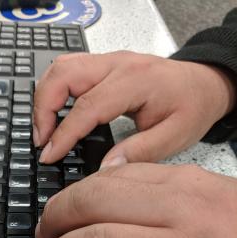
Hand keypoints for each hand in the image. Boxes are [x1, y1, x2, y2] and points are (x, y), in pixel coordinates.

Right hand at [33, 51, 235, 165]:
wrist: (203, 84)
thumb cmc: (191, 108)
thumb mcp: (174, 137)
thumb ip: (139, 152)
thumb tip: (104, 170)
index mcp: (135, 81)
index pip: (87, 106)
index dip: (63, 134)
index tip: (48, 155)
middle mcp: (117, 64)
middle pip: (63, 74)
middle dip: (43, 109)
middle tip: (41, 142)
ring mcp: (109, 61)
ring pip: (60, 67)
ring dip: (44, 98)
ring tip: (44, 131)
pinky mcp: (104, 65)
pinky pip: (68, 70)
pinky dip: (53, 91)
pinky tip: (54, 115)